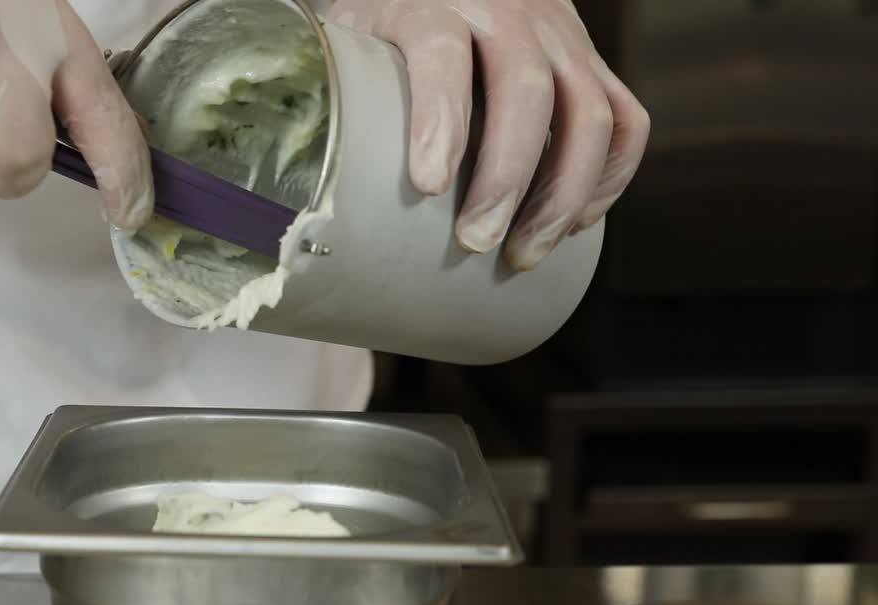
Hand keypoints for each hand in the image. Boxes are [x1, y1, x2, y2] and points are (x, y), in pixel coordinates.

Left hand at [327, 0, 649, 270]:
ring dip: (562, 193)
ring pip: (589, 110)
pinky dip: (609, 176)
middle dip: (506, 177)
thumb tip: (304, 192)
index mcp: (430, 0)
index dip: (440, 117)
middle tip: (476, 242)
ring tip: (523, 253)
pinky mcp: (590, 58)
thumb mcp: (351, 40)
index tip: (427, 184)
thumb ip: (340, 92)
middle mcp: (506, 6)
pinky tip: (574, 222)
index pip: (442, 52)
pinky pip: (625, 118)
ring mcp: (558, 32)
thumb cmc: (381, 27)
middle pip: (525, 88)